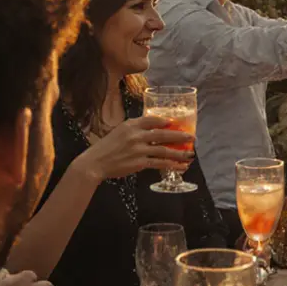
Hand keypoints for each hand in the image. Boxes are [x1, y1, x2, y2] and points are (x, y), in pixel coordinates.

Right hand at [71, 115, 192, 184]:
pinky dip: (171, 164)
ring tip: (190, 154)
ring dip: (179, 152)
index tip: (176, 123)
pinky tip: (179, 165)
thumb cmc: (106, 148)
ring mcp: (138, 149)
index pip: (153, 119)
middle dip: (179, 135)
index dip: (166, 121)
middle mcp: (136, 135)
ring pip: (164, 150)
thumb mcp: (119, 132)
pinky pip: (159, 163)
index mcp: (131, 125)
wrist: (95, 163)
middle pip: (163, 134)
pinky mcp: (139, 162)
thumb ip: (134, 130)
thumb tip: (151, 131)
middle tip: (191, 137)